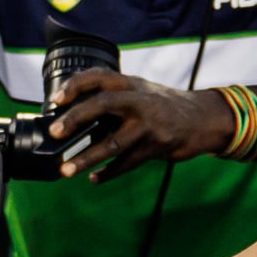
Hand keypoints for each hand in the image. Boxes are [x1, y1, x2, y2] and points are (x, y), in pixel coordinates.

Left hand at [47, 70, 234, 181]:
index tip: (55, 99)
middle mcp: (139, 101)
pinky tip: (94, 179)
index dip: (75, 85)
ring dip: (87, 158)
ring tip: (65, 170)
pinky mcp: (156, 147)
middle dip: (75, 118)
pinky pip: (127, 163)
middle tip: (54, 132)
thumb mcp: (139, 92)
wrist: (202, 119)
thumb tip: (72, 116)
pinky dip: (109, 173)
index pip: (98, 77)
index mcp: (130, 84)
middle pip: (103, 104)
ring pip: (112, 143)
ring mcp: (149, 125)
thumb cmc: (162, 106)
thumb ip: (112, 98)